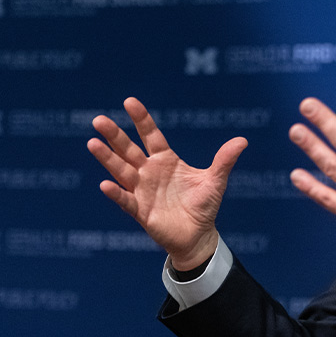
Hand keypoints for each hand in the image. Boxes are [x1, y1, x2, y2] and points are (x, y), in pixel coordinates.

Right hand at [87, 97, 246, 268]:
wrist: (198, 235)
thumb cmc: (204, 205)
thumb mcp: (215, 181)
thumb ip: (224, 160)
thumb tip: (243, 140)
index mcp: (166, 161)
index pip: (151, 136)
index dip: (141, 119)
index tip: (129, 102)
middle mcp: (150, 172)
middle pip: (128, 150)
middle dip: (114, 135)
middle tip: (98, 120)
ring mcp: (142, 190)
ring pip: (121, 171)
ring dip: (107, 159)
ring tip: (92, 143)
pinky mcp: (141, 211)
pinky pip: (126, 200)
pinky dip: (116, 193)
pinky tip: (105, 184)